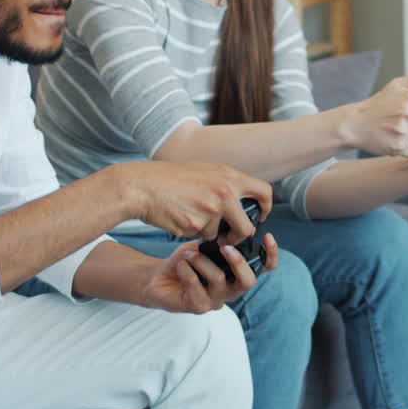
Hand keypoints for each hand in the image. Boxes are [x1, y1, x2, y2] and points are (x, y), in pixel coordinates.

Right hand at [110, 160, 271, 240]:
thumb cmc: (170, 179)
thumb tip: (243, 202)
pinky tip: (180, 218)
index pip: (264, 192)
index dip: (266, 208)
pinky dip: (193, 233)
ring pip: (220, 234)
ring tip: (190, 215)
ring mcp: (211, 210)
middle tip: (229, 237)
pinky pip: (202, 236)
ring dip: (209, 232)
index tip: (258, 217)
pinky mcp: (196, 225)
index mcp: (228, 176)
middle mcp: (224, 192)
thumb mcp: (204, 171)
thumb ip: (225, 184)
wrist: (141, 186)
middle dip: (239, 236)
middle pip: (247, 226)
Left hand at [141, 235, 279, 312]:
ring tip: (189, 253)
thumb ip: (220, 241)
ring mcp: (215, 301)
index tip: (268, 236)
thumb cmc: (185, 261)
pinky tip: (181, 265)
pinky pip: (197, 287)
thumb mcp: (204, 246)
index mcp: (236, 274)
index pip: (263, 269)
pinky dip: (188, 271)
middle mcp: (230, 290)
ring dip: (202, 261)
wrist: (157, 278)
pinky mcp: (198, 307)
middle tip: (225, 247)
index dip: (270, 255)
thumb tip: (234, 230)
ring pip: (219, 279)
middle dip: (238, 261)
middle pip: (248, 281)